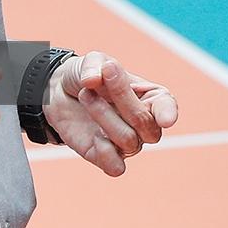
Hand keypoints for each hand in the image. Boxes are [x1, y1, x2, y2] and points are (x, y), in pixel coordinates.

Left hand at [43, 51, 180, 176]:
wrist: (60, 94)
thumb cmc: (88, 75)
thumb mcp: (92, 60)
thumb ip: (94, 65)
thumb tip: (92, 81)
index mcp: (151, 97)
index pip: (166, 107)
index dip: (168, 113)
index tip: (166, 119)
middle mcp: (143, 123)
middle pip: (146, 124)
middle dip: (123, 99)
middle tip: (102, 76)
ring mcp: (126, 142)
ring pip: (128, 141)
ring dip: (103, 115)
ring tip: (85, 95)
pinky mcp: (105, 157)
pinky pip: (115, 167)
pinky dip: (105, 153)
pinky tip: (93, 136)